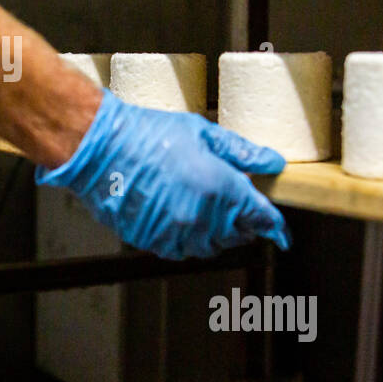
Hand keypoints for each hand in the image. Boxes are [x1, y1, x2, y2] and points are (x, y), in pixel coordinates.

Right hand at [35, 90, 289, 259]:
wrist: (101, 149)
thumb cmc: (147, 135)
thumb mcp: (202, 133)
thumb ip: (242, 153)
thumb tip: (273, 163)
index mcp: (220, 188)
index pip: (261, 218)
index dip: (274, 226)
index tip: (281, 232)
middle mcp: (201, 217)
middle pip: (237, 234)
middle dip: (241, 223)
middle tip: (232, 204)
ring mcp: (175, 232)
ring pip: (209, 245)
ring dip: (214, 232)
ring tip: (201, 207)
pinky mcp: (153, 240)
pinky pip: (180, 249)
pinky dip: (186, 238)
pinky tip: (178, 215)